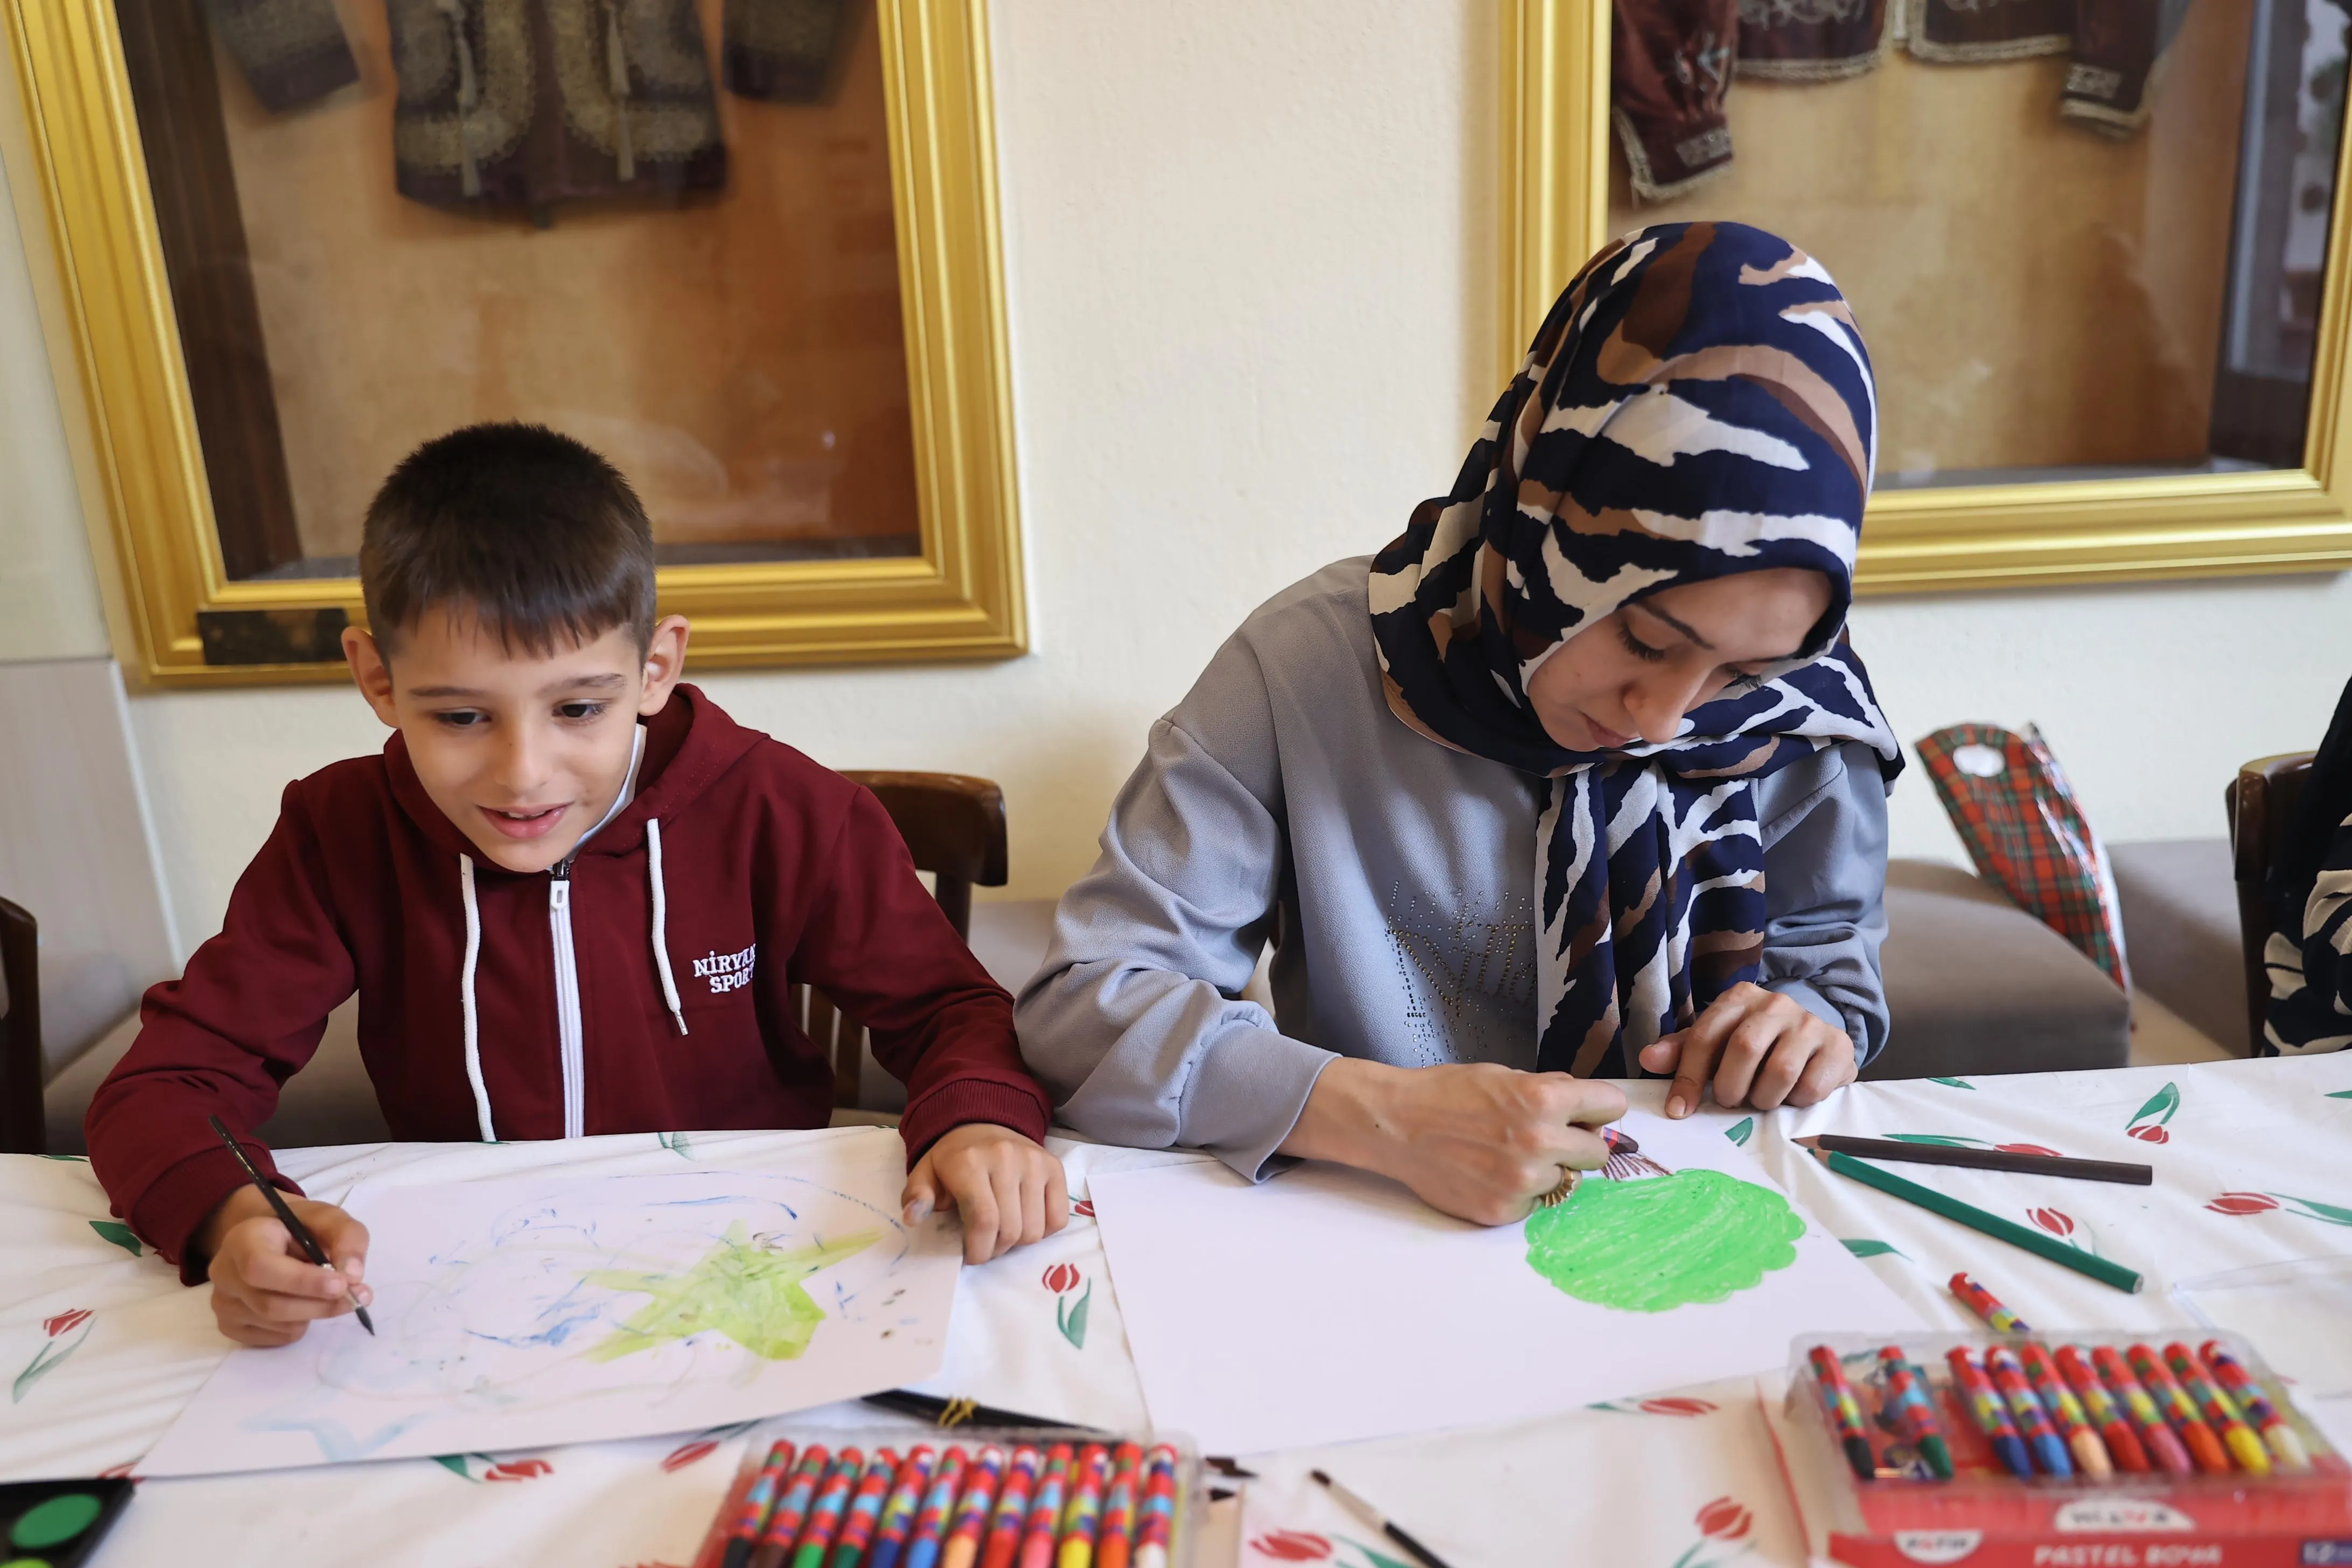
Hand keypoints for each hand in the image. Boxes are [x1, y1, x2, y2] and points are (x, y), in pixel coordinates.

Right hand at [196, 1186, 371, 1347]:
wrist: (271, 1238)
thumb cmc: (300, 1228)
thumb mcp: (328, 1219)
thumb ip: (347, 1238)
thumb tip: (354, 1276)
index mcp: (242, 1239)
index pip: (261, 1267)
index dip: (303, 1281)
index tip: (341, 1284)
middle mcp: (224, 1273)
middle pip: (271, 1304)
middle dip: (320, 1304)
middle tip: (356, 1297)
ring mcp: (223, 1303)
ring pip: (276, 1324)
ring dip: (313, 1313)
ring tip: (322, 1291)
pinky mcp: (229, 1326)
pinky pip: (273, 1338)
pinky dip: (298, 1326)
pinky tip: (301, 1304)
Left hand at [902, 1123, 1068, 1264]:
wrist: (983, 1123)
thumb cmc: (952, 1159)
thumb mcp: (925, 1173)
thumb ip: (917, 1196)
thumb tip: (913, 1218)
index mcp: (969, 1162)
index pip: (983, 1220)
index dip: (978, 1250)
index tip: (971, 1257)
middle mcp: (1006, 1158)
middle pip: (1010, 1230)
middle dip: (995, 1250)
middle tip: (985, 1245)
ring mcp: (1034, 1162)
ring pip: (1034, 1230)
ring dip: (1018, 1243)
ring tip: (1003, 1232)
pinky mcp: (1054, 1167)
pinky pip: (1058, 1218)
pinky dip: (1043, 1230)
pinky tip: (1024, 1220)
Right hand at [1278, 1059, 1627, 1226]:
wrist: (1396, 1125)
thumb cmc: (1447, 1093)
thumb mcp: (1504, 1076)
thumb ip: (1550, 1090)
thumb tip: (1588, 1108)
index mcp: (1543, 1099)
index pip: (1611, 1106)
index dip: (1598, 1108)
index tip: (1589, 1113)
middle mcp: (1539, 1142)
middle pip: (1597, 1153)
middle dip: (1578, 1143)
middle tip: (1548, 1137)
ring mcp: (1522, 1181)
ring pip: (1566, 1181)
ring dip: (1547, 1170)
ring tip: (1508, 1155)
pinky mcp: (1503, 1210)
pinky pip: (1534, 1203)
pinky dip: (1520, 1191)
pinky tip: (1490, 1173)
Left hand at [1639, 981, 1856, 1118]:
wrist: (1813, 1038)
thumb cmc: (1755, 1043)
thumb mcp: (1716, 1042)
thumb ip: (1682, 1051)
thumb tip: (1648, 1058)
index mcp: (1739, 998)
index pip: (1706, 1036)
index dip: (1689, 1077)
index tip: (1679, 1110)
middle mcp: (1775, 1003)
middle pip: (1744, 1049)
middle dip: (1731, 1087)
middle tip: (1732, 1101)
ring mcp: (1810, 1023)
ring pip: (1780, 1071)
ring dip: (1764, 1098)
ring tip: (1762, 1098)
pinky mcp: (1839, 1046)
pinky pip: (1812, 1087)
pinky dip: (1796, 1101)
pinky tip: (1792, 1095)